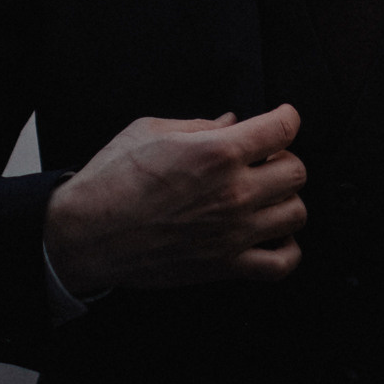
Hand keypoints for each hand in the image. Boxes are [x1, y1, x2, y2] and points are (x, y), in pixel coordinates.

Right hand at [43, 105, 307, 293]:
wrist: (86, 234)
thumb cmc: (111, 181)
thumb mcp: (150, 131)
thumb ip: (199, 124)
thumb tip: (231, 121)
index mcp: (216, 153)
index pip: (283, 129)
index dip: (286, 118)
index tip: (281, 120)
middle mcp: (233, 193)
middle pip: (297, 170)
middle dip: (283, 158)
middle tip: (263, 159)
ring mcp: (233, 233)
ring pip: (296, 212)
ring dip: (285, 199)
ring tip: (265, 194)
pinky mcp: (225, 266)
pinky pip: (281, 263)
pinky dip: (288, 249)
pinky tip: (273, 234)